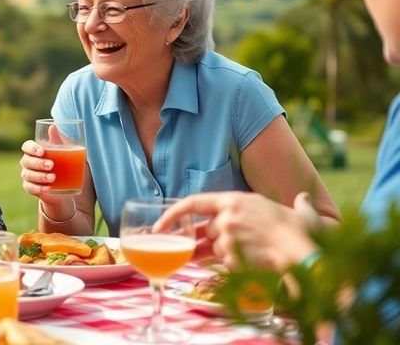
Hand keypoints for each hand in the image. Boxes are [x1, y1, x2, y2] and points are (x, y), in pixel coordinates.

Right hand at [19, 139, 64, 203]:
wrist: (67, 184)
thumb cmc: (65, 164)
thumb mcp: (65, 152)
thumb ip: (57, 141)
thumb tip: (52, 127)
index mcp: (34, 151)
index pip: (27, 146)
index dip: (32, 148)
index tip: (42, 151)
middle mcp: (28, 162)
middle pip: (27, 161)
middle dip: (38, 163)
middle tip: (51, 165)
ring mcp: (28, 175)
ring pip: (28, 174)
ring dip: (40, 176)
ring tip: (53, 177)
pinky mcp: (31, 188)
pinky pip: (30, 188)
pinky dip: (39, 188)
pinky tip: (49, 188)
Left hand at [155, 192, 317, 271]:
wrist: (307, 253)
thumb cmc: (305, 232)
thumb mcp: (298, 210)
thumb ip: (296, 204)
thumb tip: (303, 200)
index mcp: (236, 200)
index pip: (193, 203)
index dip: (173, 214)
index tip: (159, 226)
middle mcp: (227, 217)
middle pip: (207, 231)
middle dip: (213, 241)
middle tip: (223, 246)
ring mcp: (227, 239)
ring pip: (216, 250)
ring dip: (228, 254)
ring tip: (251, 254)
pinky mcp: (231, 259)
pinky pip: (226, 265)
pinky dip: (236, 267)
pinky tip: (254, 265)